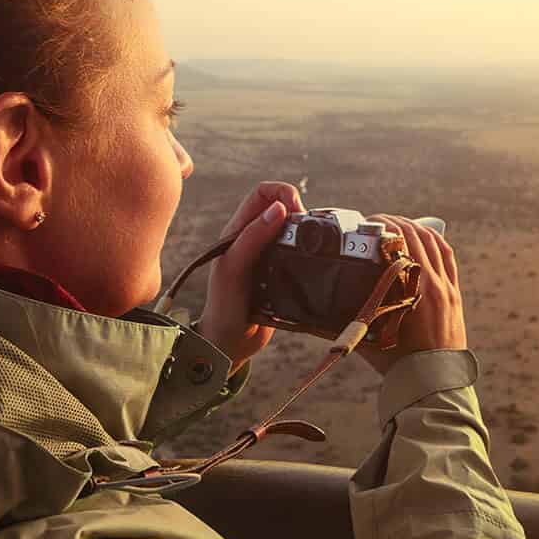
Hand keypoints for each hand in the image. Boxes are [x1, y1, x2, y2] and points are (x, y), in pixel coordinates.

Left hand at [195, 180, 305, 370]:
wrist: (230, 344)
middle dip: (300, 211)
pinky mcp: (284, 273)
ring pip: (295, 230)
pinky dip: (311, 252)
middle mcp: (254, 239)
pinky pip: (301, 253)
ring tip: (314, 246)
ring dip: (307, 232)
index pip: (262, 193)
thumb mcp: (234, 269)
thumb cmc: (224, 307)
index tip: (297, 211)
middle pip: (283, 207)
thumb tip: (279, 209)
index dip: (282, 193)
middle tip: (310, 232)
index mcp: (238, 232)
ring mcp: (270, 256)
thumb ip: (252, 238)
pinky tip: (314, 262)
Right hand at [359, 214, 466, 375]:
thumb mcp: (368, 340)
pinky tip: (424, 236)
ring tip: (398, 224)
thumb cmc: (399, 364)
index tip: (369, 221)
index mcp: (413, 290)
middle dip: (397, 222)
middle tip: (378, 221)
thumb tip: (310, 319)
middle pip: (418, 236)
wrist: (433, 381)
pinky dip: (435, 241)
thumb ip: (343, 325)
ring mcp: (447, 287)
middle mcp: (433, 284)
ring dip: (416, 227)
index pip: (402, 241)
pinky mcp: (455, 294)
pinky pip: (448, 256)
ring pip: (435, 242)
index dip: (386, 224)